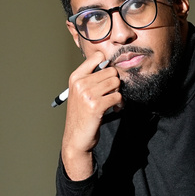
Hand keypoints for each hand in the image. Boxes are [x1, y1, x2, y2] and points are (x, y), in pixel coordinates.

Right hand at [61, 51, 122, 180]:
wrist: (76, 138)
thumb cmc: (81, 115)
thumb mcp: (80, 93)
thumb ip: (91, 79)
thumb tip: (111, 65)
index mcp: (75, 77)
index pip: (98, 57)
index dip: (107, 65)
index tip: (108, 77)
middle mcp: (80, 83)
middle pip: (111, 71)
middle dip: (115, 83)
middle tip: (112, 94)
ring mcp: (88, 94)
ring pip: (116, 83)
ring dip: (118, 93)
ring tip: (113, 102)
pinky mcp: (96, 106)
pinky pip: (117, 96)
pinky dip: (119, 103)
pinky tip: (114, 109)